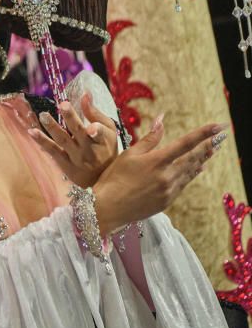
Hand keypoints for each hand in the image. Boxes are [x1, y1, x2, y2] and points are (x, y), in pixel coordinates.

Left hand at [28, 93, 118, 186]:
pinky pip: (52, 150)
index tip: (92, 126)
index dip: (96, 130)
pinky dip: (42, 141)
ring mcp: (76, 157)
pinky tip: (32, 131)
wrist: (102, 178)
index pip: (100, 134)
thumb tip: (85, 93)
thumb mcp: (108, 131)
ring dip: (52, 127)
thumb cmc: (106, 148)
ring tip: (43, 115)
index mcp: (102, 140)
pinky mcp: (65, 163)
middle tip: (63, 105)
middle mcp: (89, 149)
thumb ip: (95, 113)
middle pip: (79, 132)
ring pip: (63, 141)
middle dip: (71, 118)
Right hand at [91, 115, 227, 235]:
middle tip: (219, 139)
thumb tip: (161, 120)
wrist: (108, 208)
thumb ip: (149, 138)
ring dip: (201, 160)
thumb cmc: (114, 178)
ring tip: (210, 152)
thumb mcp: (129, 154)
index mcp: (156, 161)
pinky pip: (183, 184)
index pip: (185, 143)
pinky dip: (191, 175)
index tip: (218, 126)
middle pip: (193, 159)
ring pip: (190, 172)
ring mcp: (169, 190)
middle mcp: (167, 176)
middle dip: (207, 147)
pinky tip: (195, 170)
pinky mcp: (167, 201)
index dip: (203, 134)